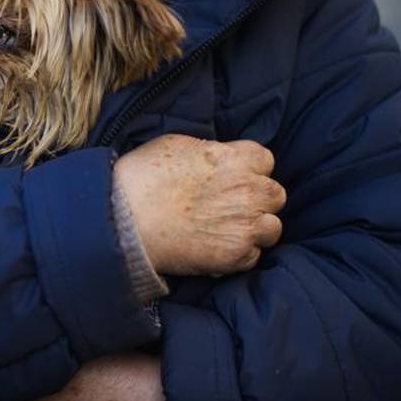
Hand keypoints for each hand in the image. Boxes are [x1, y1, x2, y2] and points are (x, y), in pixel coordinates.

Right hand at [113, 134, 284, 275]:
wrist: (124, 220)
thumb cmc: (143, 177)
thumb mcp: (177, 144)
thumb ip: (210, 150)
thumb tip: (218, 157)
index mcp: (235, 158)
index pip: (266, 160)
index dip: (249, 170)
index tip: (234, 178)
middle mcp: (248, 190)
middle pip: (275, 195)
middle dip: (258, 200)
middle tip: (232, 206)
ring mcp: (245, 225)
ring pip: (272, 228)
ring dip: (255, 229)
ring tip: (228, 231)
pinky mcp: (236, 255)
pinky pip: (254, 256)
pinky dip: (239, 255)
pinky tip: (216, 248)